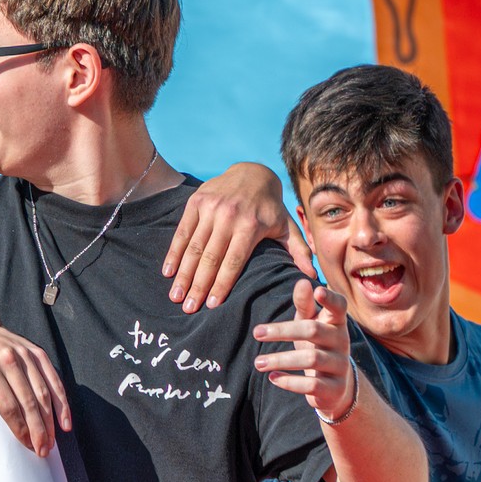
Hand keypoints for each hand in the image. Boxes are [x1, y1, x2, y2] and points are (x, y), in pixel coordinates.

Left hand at [0, 326, 70, 456]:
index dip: (20, 428)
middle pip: (29, 402)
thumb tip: (6, 438)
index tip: (27, 445)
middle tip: (43, 450)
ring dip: (50, 421)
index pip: (8, 406)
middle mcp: (8, 360)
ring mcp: (25, 354)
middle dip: (38, 430)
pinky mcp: (38, 353)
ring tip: (51, 441)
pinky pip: (54, 381)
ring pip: (44, 393)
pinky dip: (62, 403)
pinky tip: (65, 422)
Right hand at [164, 161, 311, 312]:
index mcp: (250, 225)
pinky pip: (182, 233)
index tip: (212, 306)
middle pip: (209, 258)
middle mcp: (228, 216)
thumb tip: (312, 278)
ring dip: (183, 275)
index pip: (233, 261)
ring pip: (193, 248)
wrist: (252, 172)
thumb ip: (299, 252)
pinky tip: (168, 272)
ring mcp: (210, 208)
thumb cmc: (270, 208)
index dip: (222, 284)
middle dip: (198, 286)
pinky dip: (173, 253)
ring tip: (176, 297)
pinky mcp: (195, 202)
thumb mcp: (287, 227)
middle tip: (189, 309)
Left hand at [251, 279, 353, 418]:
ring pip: (311, 359)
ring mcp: (340, 366)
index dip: (330, 298)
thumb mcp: (311, 324)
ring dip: (281, 360)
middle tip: (256, 333)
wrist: (336, 387)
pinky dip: (290, 382)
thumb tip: (302, 281)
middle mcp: (342, 342)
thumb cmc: (318, 346)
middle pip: (314, 331)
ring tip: (257, 363)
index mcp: (336, 323)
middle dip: (283, 331)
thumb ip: (305, 305)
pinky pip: (312, 385)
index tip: (317, 290)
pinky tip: (272, 377)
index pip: (339, 307)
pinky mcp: (334, 389)